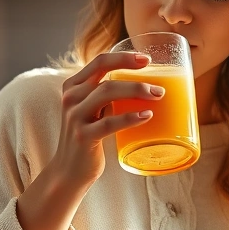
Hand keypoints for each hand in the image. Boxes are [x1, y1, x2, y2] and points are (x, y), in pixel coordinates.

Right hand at [49, 51, 162, 184]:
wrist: (68, 171)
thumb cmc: (88, 137)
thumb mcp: (92, 111)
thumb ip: (106, 97)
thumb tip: (145, 86)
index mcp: (73, 86)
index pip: (99, 61)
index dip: (124, 57)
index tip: (147, 59)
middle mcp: (71, 97)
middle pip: (105, 73)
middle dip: (135, 74)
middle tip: (160, 85)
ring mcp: (75, 116)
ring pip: (107, 92)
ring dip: (136, 90)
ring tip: (158, 95)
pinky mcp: (83, 136)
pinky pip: (109, 122)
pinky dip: (130, 118)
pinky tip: (146, 116)